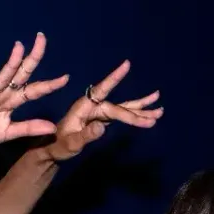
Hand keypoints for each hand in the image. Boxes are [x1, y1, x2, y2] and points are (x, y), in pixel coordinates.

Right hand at [0, 33, 71, 146]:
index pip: (34, 89)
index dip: (49, 84)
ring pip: (3, 76)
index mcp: (12, 100)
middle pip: (21, 72)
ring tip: (19, 47)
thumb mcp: (9, 132)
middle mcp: (3, 92)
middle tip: (42, 38)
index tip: (65, 78)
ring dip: (11, 62)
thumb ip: (29, 128)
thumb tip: (52, 128)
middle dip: (32, 57)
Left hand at [40, 59, 161, 161]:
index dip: (115, 78)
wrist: (53, 148)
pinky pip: (122, 116)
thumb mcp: (70, 143)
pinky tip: (149, 115)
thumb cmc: (58, 145)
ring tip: (161, 110)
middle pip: (119, 107)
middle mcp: (94, 106)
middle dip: (138, 111)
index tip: (126, 64)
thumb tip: (103, 127)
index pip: (103, 91)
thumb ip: (85, 135)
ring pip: (124, 109)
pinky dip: (135, 116)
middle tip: (159, 113)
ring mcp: (99, 112)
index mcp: (85, 106)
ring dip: (142, 110)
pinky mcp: (103, 119)